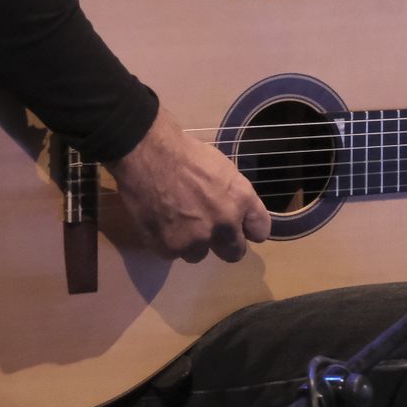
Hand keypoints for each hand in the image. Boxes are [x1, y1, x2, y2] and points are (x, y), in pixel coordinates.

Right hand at [107, 107, 270, 263]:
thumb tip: (235, 213)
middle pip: (234, 253)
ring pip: (198, 254)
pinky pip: (172, 253)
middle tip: (209, 232)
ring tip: (175, 219)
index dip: (248, 230)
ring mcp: (195, 240)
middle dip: (224, 245)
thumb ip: (232, 196)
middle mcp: (223, 225)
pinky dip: (166, 241)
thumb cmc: (184, 152)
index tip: (240, 229)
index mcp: (240, 200)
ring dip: (190, 242)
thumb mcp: (222, 168)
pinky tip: (158, 221)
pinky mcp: (168, 248)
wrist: (145, 153)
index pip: (260, 230)